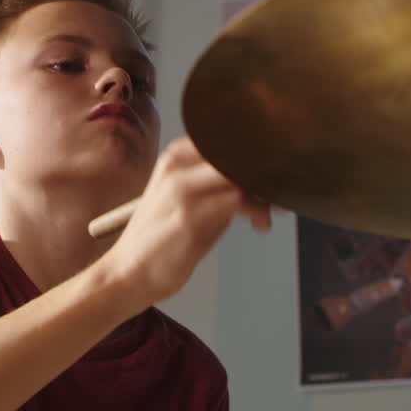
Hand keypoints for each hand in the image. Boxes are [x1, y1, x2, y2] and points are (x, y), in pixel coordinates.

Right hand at [98, 137, 270, 305]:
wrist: (129, 272)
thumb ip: (221, 184)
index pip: (227, 137)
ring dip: (265, 193)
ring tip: (267, 216)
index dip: (259, 151)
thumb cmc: (163, 239)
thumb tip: (263, 177)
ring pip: (241, 173)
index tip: (277, 169)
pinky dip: (257, 210)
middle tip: (281, 192)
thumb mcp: (191, 200)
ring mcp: (181, 189)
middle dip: (266, 170)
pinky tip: (260, 224)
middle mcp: (176, 166)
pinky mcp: (189, 216)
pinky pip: (238, 199)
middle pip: (237, 151)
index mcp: (176, 157)